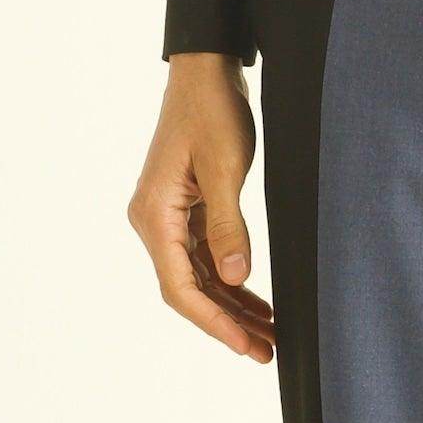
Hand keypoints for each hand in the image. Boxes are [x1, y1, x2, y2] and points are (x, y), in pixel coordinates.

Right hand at [127, 54, 276, 360]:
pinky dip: (229, 281)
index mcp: (154, 215)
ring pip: (197, 277)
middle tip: (267, 351)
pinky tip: (256, 301)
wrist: (205, 70)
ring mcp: (167, 217)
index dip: (214, 322)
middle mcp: (153, 222)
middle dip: (227, 323)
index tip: (247, 346)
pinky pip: (204, 258)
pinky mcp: (183, 210)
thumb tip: (232, 279)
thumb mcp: (225, 167)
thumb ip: (227, 225)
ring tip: (269, 335)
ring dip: (231, 307)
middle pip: (188, 289)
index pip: (180, 287)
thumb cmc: (213, 110)